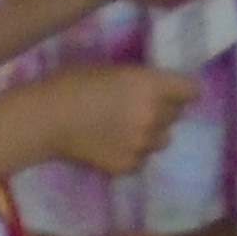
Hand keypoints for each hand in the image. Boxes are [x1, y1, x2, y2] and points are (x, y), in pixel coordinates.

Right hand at [33, 62, 200, 177]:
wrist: (46, 119)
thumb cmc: (73, 83)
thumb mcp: (113, 69)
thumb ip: (140, 80)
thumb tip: (154, 88)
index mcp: (151, 85)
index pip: (190, 90)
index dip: (181, 90)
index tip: (173, 91)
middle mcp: (154, 116)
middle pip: (176, 115)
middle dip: (162, 110)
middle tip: (138, 108)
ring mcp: (142, 145)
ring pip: (161, 140)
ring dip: (150, 134)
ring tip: (125, 129)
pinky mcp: (128, 166)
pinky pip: (141, 159)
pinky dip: (131, 152)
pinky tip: (110, 144)